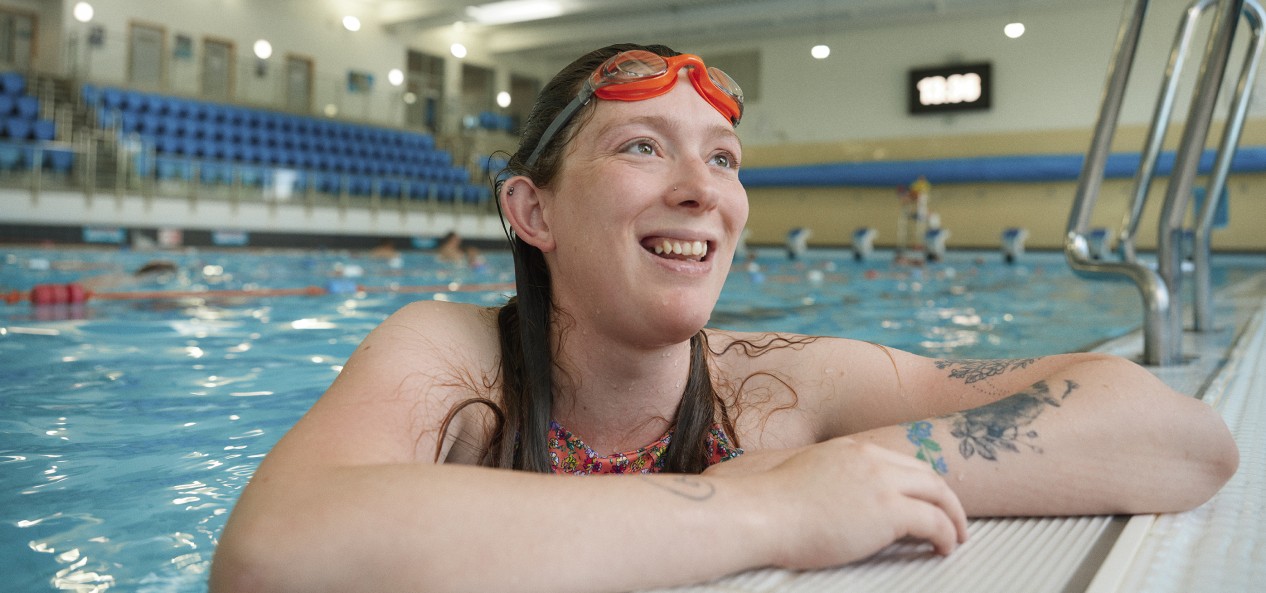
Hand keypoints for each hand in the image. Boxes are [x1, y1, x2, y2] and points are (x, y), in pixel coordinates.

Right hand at [734, 437, 967, 570]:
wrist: (763, 513)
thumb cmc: (772, 506)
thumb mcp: (807, 475)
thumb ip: (831, 478)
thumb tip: (839, 498)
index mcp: (851, 450)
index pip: (900, 463)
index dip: (920, 484)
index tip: (928, 501)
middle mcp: (871, 460)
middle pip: (926, 474)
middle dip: (946, 498)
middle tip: (954, 519)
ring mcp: (881, 483)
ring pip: (938, 494)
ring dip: (954, 516)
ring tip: (957, 536)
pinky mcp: (888, 511)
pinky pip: (934, 521)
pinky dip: (947, 534)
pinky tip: (944, 548)